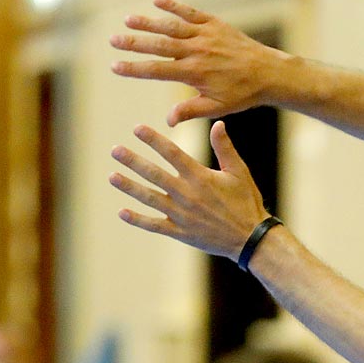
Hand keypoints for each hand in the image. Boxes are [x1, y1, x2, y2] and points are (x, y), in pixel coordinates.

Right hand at [110, 0, 288, 126]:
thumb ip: (190, 111)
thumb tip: (167, 121)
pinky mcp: (214, 24)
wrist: (269, 73)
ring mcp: (205, 35)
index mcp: (194, 73)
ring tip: (128, 20)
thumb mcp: (216, 107)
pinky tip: (157, 1)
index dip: (134, 69)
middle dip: (134, 43)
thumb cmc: (242, 94)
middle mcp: (197, 51)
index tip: (115, 66)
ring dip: (148, 22)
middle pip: (158, 45)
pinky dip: (174, 6)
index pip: (157, 70)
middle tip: (113, 41)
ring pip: (171, 26)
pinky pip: (190, 13)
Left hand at [112, 122, 269, 260]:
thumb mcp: (239, 172)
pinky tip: (122, 212)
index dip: (154, 140)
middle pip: (154, 174)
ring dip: (129, 187)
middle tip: (115, 150)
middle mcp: (187, 194)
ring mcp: (182, 215)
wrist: (251, 238)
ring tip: (112, 176)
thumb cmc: (247, 203)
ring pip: (150, 198)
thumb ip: (224, 148)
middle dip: (133, 161)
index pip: (172, 153)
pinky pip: (155, 225)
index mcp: (200, 177)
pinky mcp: (181, 232)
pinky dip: (138, 220)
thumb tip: (217, 123)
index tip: (137, 129)